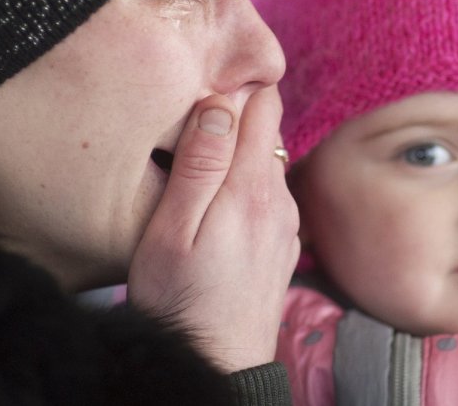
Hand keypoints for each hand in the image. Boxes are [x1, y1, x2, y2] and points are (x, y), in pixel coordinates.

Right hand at [127, 86, 299, 371]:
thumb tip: (221, 103)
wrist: (216, 366)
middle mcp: (280, 200)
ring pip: (268, 162)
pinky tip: (219, 209)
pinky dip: (248, 187)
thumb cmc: (180, 300)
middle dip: (235, 118)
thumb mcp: (172, 230)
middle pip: (268, 131)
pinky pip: (270, 195)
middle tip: (190, 131)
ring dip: (240, 154)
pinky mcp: (283, 245)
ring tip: (198, 167)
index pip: (263, 106)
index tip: (201, 95)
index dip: (234, 91)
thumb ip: (199, 164)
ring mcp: (286, 224)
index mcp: (252, 188)